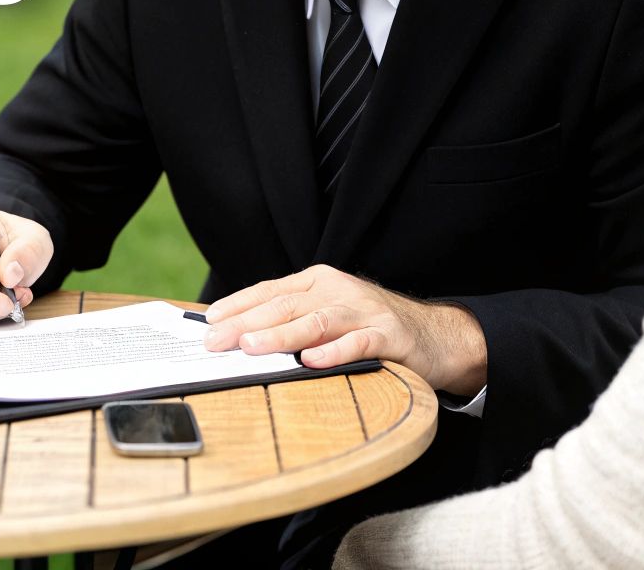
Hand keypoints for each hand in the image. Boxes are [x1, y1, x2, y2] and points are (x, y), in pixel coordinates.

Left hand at [201, 264, 487, 393]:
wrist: (435, 334)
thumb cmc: (370, 327)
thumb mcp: (328, 314)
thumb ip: (291, 320)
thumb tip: (237, 336)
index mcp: (318, 283)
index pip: (270, 292)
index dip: (238, 305)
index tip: (208, 322)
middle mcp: (338, 291)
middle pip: (285, 305)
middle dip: (246, 323)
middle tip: (217, 340)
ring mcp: (364, 311)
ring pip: (316, 321)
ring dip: (281, 335)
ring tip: (252, 346)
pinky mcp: (388, 335)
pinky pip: (358, 343)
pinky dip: (334, 352)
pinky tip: (311, 361)